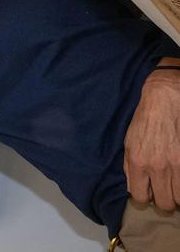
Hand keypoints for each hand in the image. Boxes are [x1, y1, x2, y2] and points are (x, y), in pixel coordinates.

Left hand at [124, 66, 179, 210]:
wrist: (165, 100)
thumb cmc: (145, 120)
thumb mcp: (128, 142)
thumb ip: (129, 166)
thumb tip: (133, 187)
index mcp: (138, 162)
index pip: (140, 197)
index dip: (144, 199)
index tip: (148, 194)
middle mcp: (158, 166)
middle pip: (165, 203)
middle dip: (164, 201)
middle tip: (164, 192)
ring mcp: (177, 164)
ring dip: (177, 194)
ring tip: (174, 184)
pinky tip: (179, 175)